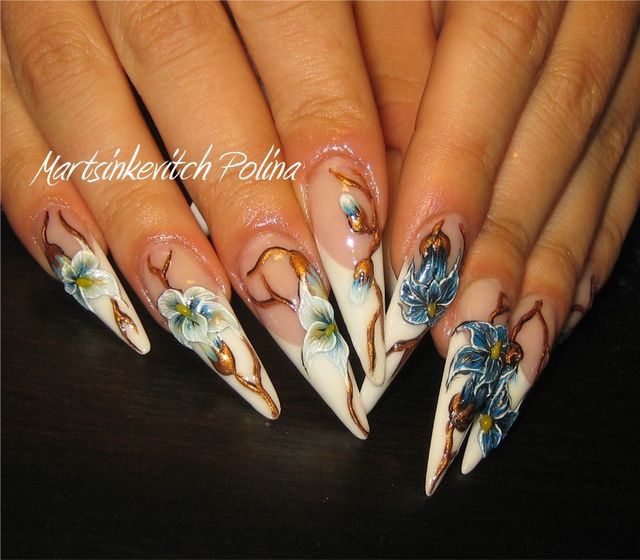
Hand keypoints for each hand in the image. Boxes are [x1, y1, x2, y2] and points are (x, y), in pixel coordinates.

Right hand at [1, 0, 394, 435]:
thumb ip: (379, 64)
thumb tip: (400, 190)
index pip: (292, 13)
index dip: (326, 126)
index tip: (360, 236)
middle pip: (183, 58)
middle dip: (241, 194)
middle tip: (293, 302)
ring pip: (78, 95)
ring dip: (145, 220)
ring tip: (207, 314)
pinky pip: (5, 129)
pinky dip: (48, 211)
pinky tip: (107, 288)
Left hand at [356, 1, 639, 492]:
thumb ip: (384, 64)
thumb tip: (359, 198)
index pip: (502, 44)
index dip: (462, 163)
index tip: (416, 262)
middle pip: (563, 112)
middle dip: (508, 233)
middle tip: (461, 329)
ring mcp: (627, 28)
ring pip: (605, 145)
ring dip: (553, 255)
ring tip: (506, 341)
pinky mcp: (634, 69)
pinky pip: (630, 154)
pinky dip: (593, 235)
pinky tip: (558, 299)